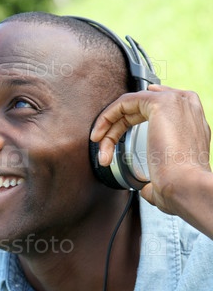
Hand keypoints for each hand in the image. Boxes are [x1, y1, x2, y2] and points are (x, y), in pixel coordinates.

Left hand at [90, 85, 212, 237]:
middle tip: (104, 150)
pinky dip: (108, 115)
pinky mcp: (160, 102)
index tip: (115, 131)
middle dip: (116, 128)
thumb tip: (147, 189)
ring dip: (109, 124)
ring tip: (98, 143)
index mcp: (191, 122)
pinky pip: (126, 101)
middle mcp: (185, 108)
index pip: (158, 108)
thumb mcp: (169, 178)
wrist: (185, 185)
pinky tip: (100, 132)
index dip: (134, 116)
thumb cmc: (180, 185)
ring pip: (131, 105)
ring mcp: (174, 102)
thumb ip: (157, 176)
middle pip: (141, 109)